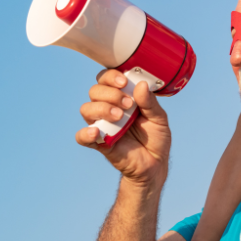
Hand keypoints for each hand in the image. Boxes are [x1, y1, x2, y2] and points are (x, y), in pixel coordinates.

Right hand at [76, 69, 171, 185]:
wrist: (155, 164)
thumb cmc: (155, 138)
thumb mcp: (159, 118)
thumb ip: (150, 102)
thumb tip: (140, 85)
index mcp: (122, 97)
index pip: (106, 79)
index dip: (111, 76)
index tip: (124, 83)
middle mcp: (108, 108)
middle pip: (95, 90)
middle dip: (110, 94)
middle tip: (128, 104)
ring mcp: (102, 125)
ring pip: (86, 109)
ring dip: (102, 108)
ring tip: (119, 117)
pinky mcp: (99, 143)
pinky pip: (82, 136)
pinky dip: (85, 133)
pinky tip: (96, 132)